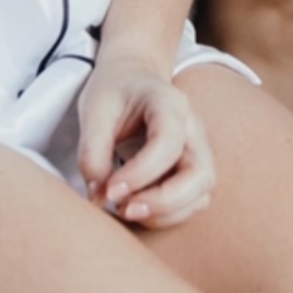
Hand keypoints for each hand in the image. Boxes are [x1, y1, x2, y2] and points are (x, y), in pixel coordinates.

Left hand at [77, 52, 215, 229]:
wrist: (132, 78)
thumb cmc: (114, 91)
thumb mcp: (94, 110)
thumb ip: (92, 152)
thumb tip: (99, 195)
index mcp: (169, 103)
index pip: (168, 143)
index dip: (141, 173)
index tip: (110, 189)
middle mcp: (193, 129)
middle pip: (200, 174)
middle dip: (164, 201)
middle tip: (124, 208)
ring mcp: (197, 151)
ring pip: (200, 194)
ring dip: (165, 212)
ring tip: (126, 209)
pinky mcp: (192, 170)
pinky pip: (192, 202)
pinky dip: (167, 214)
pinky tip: (136, 207)